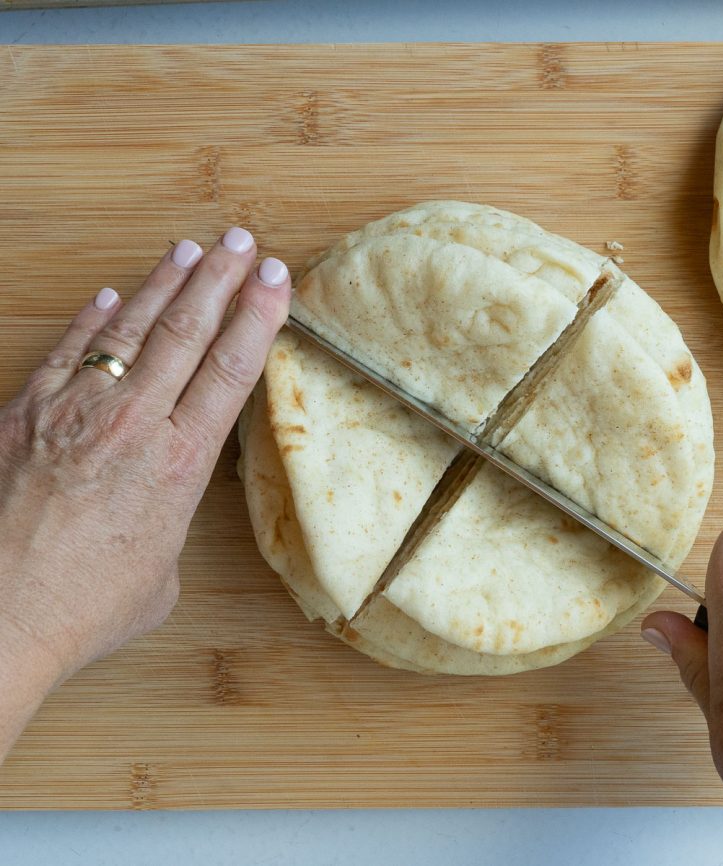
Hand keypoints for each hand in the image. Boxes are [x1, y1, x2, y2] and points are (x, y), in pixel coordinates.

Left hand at [0, 228, 289, 757]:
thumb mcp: (161, 575)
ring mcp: (75, 413)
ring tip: (190, 250)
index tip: (275, 280)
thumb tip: (154, 511)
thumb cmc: (86, 609)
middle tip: (242, 242)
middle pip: (187, 333)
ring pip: (130, 330)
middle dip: (221, 280)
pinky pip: (67, 353)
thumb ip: (168, 524)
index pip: (232, 368)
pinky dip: (91, 321)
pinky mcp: (24, 415)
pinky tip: (109, 296)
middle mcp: (133, 425)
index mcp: (180, 464)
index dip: (258, 316)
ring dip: (163, 284)